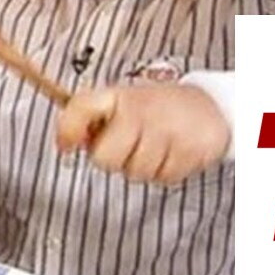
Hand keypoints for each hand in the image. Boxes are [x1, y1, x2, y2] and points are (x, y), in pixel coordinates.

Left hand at [56, 84, 229, 183]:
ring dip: (142, 165)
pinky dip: (165, 170)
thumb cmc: (156, 109)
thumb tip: (66, 142)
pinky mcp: (188, 149)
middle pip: (104, 158)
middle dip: (113, 159)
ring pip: (136, 172)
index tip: (65, 145)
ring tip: (154, 145)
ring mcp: (165, 129)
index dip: (69, 128)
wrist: (210, 106)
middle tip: (128, 145)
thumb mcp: (121, 104)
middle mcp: (140, 109)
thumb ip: (90, 120)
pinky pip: (163, 177)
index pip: (83, 107)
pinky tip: (172, 151)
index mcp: (118, 96)